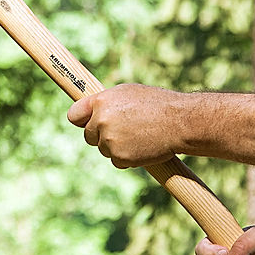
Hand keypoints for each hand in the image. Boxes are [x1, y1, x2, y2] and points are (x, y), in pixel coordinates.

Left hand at [66, 84, 185, 167]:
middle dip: (101, 136)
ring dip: (116, 147)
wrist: (180, 122)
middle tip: (123, 130)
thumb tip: (90, 110)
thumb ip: (106, 102)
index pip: (74, 115)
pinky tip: (142, 146)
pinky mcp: (120, 157)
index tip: (87, 122)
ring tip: (139, 135)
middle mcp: (101, 121)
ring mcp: (109, 140)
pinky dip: (127, 158)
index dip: (82, 120)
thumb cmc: (157, 103)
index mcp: (101, 101)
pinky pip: (117, 161)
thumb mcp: (128, 93)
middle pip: (89, 136)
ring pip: (104, 149)